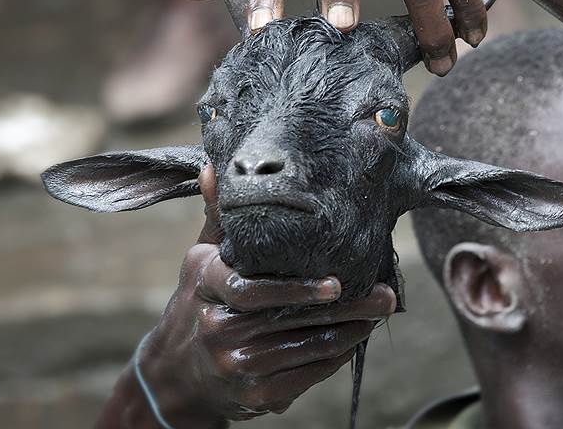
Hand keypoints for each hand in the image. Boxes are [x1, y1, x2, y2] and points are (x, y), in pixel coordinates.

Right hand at [134, 167, 396, 423]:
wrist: (175, 374)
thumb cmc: (202, 300)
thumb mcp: (204, 258)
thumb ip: (220, 216)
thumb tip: (216, 166)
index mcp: (207, 284)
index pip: (253, 289)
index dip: (297, 288)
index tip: (339, 282)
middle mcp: (218, 327)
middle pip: (292, 319)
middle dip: (348, 308)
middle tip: (387, 296)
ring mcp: (236, 365)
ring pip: (308, 348)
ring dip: (352, 331)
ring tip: (380, 312)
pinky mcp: (255, 396)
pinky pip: (309, 374)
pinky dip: (337, 357)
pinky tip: (357, 338)